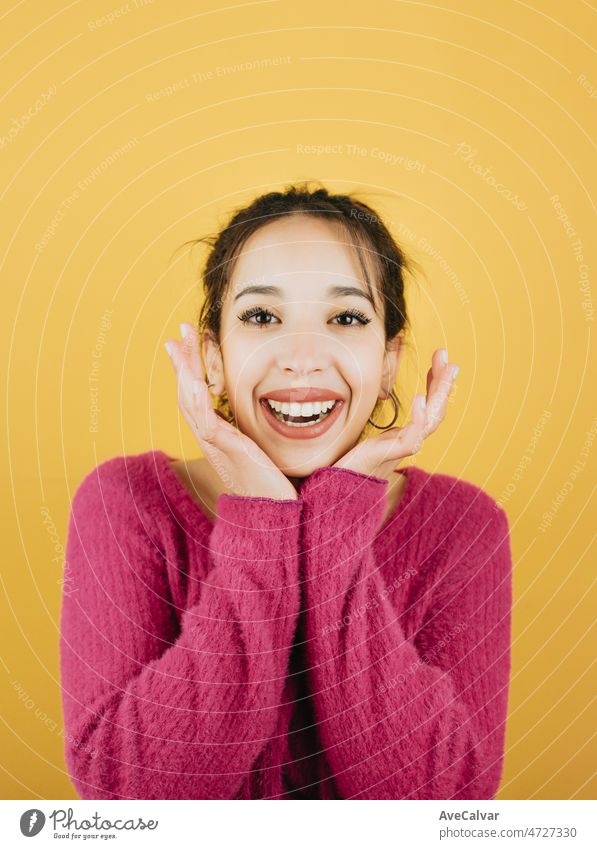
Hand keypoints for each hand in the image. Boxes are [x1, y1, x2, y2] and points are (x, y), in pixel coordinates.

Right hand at [164, 323, 297, 500]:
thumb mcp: (270, 452)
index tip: (188, 343)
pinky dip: (197, 400)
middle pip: (188, 393)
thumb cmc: (276, 488)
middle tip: (177, 332)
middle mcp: (213, 439)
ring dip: (184, 372)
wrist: (274, 518)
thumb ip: (269, 433)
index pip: (200, 395)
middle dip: (183, 361)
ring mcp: (218, 445)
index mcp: (221, 436)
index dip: (192, 368)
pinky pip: (206, 422)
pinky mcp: (228, 452)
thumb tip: (290, 414)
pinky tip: (193, 380)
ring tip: (177, 345)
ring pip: (191, 402)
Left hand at [332, 349, 459, 478]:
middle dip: (444, 383)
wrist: (339, 489)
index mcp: (404, 434)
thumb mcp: (369, 434)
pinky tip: (420, 398)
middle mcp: (408, 441)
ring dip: (440, 394)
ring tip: (445, 370)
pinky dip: (419, 418)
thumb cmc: (352, 463)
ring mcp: (401, 449)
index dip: (435, 383)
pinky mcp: (390, 456)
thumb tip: (381, 402)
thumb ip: (379, 422)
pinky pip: (412, 438)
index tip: (438, 360)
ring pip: (431, 421)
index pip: (428, 406)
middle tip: (450, 359)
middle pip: (436, 411)